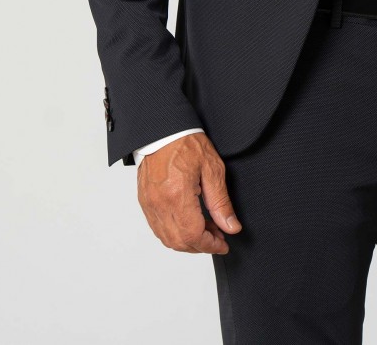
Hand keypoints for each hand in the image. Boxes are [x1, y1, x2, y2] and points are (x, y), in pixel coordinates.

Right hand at [137, 131, 241, 254]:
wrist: (162, 130)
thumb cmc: (186, 142)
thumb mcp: (212, 168)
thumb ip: (221, 202)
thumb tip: (231, 227)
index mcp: (177, 195)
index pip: (194, 235)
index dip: (211, 245)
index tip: (223, 244)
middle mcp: (159, 204)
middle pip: (180, 242)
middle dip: (201, 246)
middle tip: (218, 236)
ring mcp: (149, 204)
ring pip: (167, 239)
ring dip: (188, 241)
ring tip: (206, 229)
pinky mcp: (144, 202)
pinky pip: (158, 228)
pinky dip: (175, 233)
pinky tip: (189, 223)